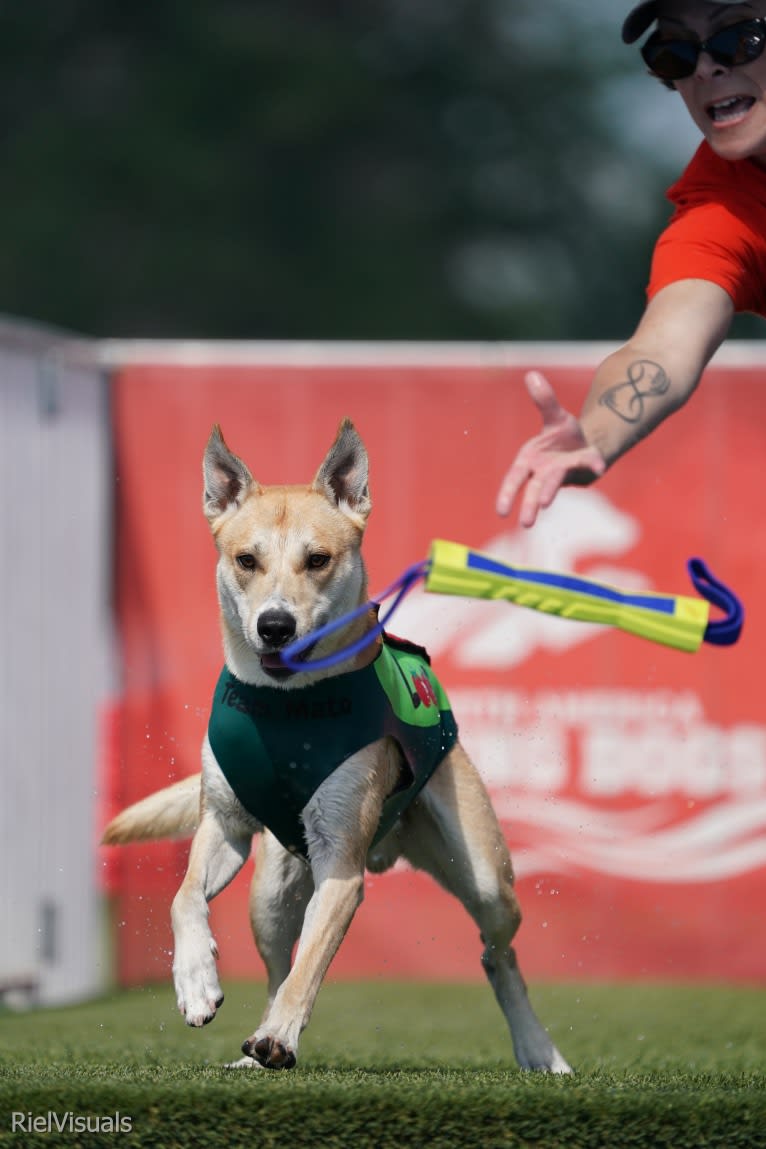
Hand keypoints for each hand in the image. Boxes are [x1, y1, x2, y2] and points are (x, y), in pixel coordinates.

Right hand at [495, 371, 605, 526]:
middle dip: (530, 505)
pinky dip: (593, 465)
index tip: (501, 511)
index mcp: (530, 461)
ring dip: (551, 493)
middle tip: (526, 524)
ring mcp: (565, 474)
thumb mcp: (555, 416)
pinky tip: (599, 466)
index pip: (515, 479)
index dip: (507, 494)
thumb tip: (532, 374)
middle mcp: (545, 472)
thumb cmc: (564, 436)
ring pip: (556, 485)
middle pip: (534, 489)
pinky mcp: (585, 471)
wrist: (588, 443)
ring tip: (545, 505)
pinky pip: (589, 466)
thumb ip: (544, 400)